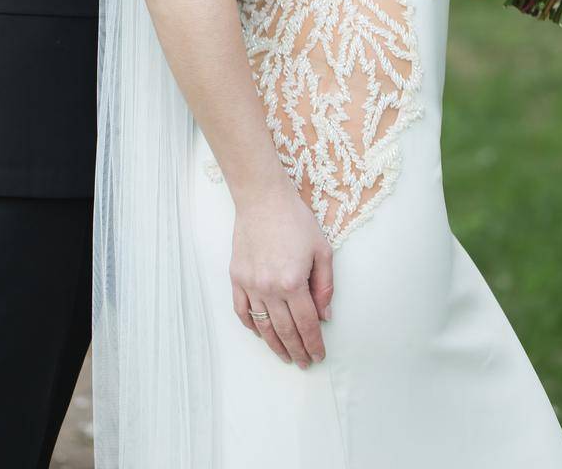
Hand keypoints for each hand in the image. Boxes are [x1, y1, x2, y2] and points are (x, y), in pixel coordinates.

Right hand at [229, 182, 332, 368]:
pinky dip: (251, 326)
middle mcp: (270, 288)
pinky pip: (241, 310)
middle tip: (304, 362)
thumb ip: (325, 285)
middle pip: (285, 331)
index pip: (306, 324)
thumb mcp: (322, 249)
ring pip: (262, 326)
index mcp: (293, 282)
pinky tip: (260, 333)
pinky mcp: (236, 277)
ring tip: (285, 355)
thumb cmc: (295, 219)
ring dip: (275, 345)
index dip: (314, 344)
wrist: (262, 198)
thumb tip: (324, 315)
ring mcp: (250, 284)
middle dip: (297, 350)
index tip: (318, 356)